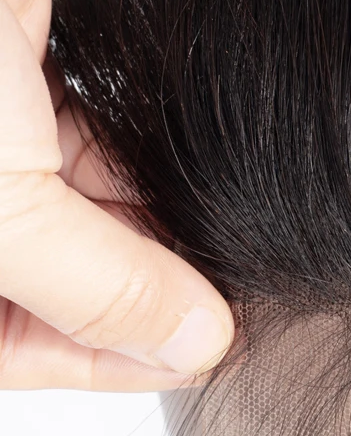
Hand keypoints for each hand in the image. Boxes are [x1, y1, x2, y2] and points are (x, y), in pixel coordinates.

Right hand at [0, 0, 233, 390]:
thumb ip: (96, 289)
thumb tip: (191, 344)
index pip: (27, 350)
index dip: (122, 355)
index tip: (212, 345)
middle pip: (71, 286)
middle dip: (152, 288)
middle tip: (238, 291)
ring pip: (96, 219)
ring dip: (162, 230)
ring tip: (229, 240)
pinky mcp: (27, 80)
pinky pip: (100, 148)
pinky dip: (147, 166)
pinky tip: (199, 179)